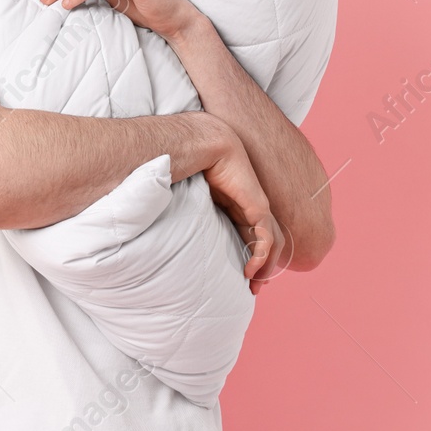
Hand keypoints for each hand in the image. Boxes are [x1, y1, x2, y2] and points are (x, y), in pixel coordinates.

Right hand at [193, 114, 281, 293]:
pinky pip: (267, 237)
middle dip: (262, 267)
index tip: (242, 279)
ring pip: (271, 242)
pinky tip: (251, 269)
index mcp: (233, 202)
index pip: (249, 234)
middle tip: (253, 289)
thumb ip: (187, 216)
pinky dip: (262, 256)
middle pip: (265, 241)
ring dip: (265, 266)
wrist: (198, 140)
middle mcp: (247, 203)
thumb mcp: (188, 198)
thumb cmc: (185, 163)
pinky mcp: (257, 204)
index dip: (249, 257)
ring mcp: (255, 203)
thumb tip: (159, 232)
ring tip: (254, 285)